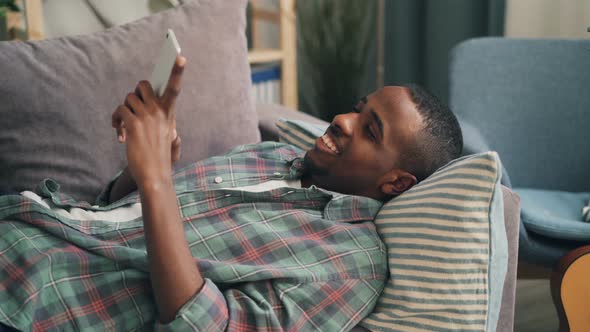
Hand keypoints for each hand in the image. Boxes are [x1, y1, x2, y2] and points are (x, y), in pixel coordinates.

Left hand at [112, 56, 185, 187]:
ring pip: (128, 99)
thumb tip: (143, 105)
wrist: (154, 175)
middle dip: (135, 93)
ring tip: (123, 127)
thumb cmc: (160, 157)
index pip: (175, 88)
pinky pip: (119, 111)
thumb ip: (160, 119)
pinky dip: (115, 122)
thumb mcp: (168, 136)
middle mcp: (159, 111)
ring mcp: (146, 117)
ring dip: (122, 111)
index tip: (179, 56)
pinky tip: (120, 135)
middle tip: (133, 109)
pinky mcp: (132, 124)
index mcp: (170, 113)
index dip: (177, 71)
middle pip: (142, 85)